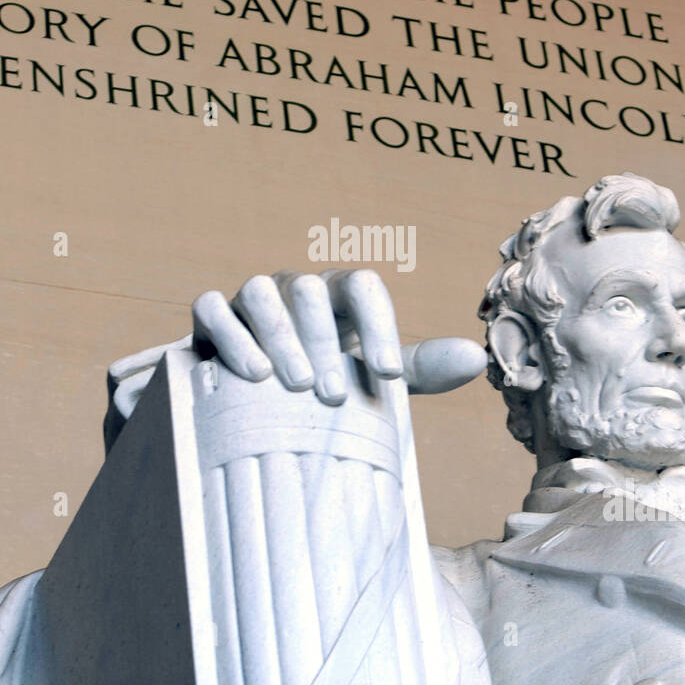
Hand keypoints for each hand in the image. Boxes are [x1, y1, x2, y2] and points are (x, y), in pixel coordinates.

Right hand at [108, 269, 485, 421]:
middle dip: (324, 342)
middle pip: (309, 289)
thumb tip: (476, 357)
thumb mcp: (368, 376)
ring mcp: (248, 299)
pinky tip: (250, 372)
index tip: (388, 375)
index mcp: (336, 297)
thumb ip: (417, 367)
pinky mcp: (209, 317)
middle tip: (332, 397)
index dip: (379, 323)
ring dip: (279, 336)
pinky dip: (230, 335)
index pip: (362, 285)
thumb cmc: (321, 382)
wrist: (249, 400)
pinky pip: (211, 307)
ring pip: (261, 292)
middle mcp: (293, 290)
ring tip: (295, 386)